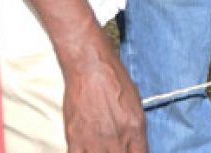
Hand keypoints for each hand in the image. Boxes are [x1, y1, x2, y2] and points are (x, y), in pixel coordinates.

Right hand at [60, 35, 146, 151]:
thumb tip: (134, 146)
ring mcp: (95, 140)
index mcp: (136, 128)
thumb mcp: (135, 104)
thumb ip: (135, 129)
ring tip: (102, 148)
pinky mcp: (75, 138)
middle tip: (115, 148)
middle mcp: (118, 137)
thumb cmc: (114, 80)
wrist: (90, 66)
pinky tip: (87, 149)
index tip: (132, 152)